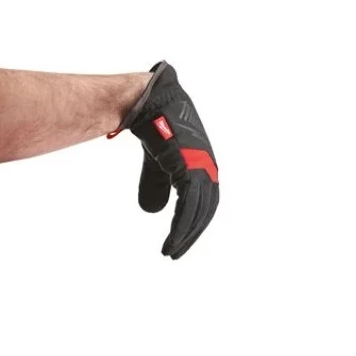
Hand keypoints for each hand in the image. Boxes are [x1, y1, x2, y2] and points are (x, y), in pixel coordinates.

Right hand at [109, 61, 218, 259]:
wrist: (148, 102)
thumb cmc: (155, 125)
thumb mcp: (157, 162)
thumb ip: (157, 185)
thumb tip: (153, 211)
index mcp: (202, 165)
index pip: (203, 201)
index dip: (192, 222)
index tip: (179, 240)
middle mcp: (207, 167)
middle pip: (205, 210)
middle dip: (191, 234)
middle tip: (174, 253)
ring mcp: (200, 167)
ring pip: (198, 212)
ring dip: (185, 235)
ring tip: (171, 251)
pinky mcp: (188, 167)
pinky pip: (188, 205)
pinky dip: (182, 225)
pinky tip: (172, 239)